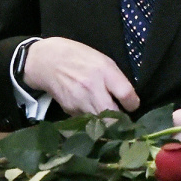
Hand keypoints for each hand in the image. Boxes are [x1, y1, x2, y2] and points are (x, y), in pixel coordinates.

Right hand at [22, 37, 139, 115]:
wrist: (48, 61)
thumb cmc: (80, 58)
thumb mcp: (103, 61)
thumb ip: (117, 80)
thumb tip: (129, 99)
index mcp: (104, 71)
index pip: (126, 95)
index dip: (133, 104)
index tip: (132, 105)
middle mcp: (92, 88)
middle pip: (113, 115)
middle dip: (121, 120)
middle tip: (122, 118)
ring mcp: (80, 101)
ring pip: (100, 122)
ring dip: (107, 123)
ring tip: (108, 117)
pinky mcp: (70, 110)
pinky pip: (87, 121)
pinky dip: (92, 120)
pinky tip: (91, 111)